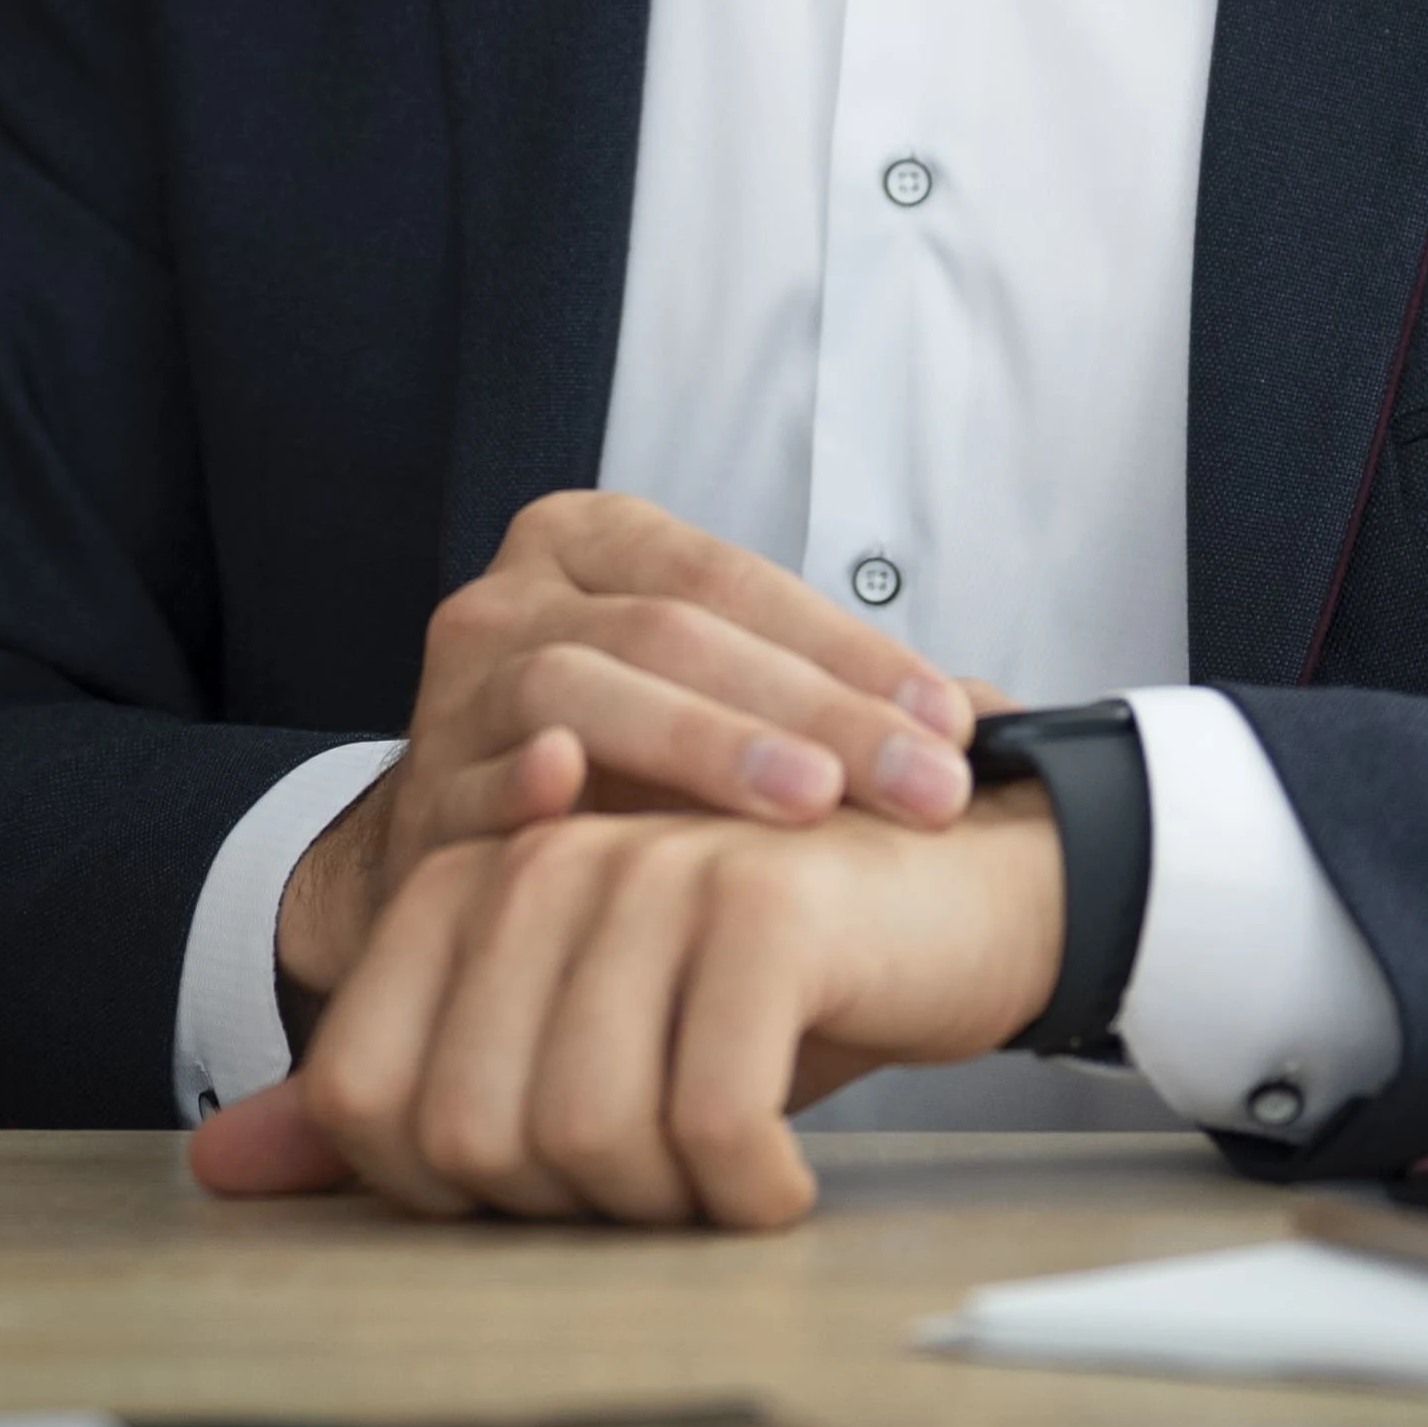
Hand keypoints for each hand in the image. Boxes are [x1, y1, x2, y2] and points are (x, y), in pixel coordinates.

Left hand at [197, 789, 1063, 1229]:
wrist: (955, 906)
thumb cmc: (755, 992)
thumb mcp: (567, 1048)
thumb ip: (398, 1102)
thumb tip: (218, 1166)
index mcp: (461, 884)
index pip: (361, 1098)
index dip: (449, 1190)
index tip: (551, 1187)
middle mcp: (535, 865)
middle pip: (470, 1137)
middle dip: (569, 1210)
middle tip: (660, 1190)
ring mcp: (646, 874)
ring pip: (583, 1136)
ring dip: (666, 1208)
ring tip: (723, 1176)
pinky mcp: (762, 907)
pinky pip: (710, 1120)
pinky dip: (748, 1192)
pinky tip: (780, 1185)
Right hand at [276, 491, 979, 1004]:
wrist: (457, 878)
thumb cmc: (622, 787)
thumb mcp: (723, 716)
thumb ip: (839, 706)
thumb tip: (1013, 726)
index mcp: (590, 547)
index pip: (733, 578)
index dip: (851, 650)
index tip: (958, 729)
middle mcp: (511, 600)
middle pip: (671, 631)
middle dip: (814, 710)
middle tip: (925, 788)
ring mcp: (451, 695)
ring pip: (575, 687)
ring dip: (702, 743)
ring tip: (808, 805)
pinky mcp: (414, 801)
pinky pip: (470, 784)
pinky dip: (521, 783)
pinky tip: (571, 788)